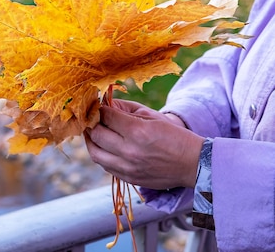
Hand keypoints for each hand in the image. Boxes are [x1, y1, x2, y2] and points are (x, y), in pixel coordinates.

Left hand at [84, 99, 203, 189]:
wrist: (193, 163)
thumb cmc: (173, 135)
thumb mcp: (151, 116)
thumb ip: (125, 109)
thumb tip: (104, 104)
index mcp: (138, 131)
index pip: (106, 116)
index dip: (98, 109)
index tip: (96, 106)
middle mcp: (130, 151)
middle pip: (96, 134)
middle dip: (91, 123)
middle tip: (91, 117)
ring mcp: (128, 167)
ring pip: (95, 153)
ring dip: (90, 140)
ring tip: (92, 132)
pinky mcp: (129, 178)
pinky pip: (105, 166)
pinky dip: (100, 154)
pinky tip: (103, 146)